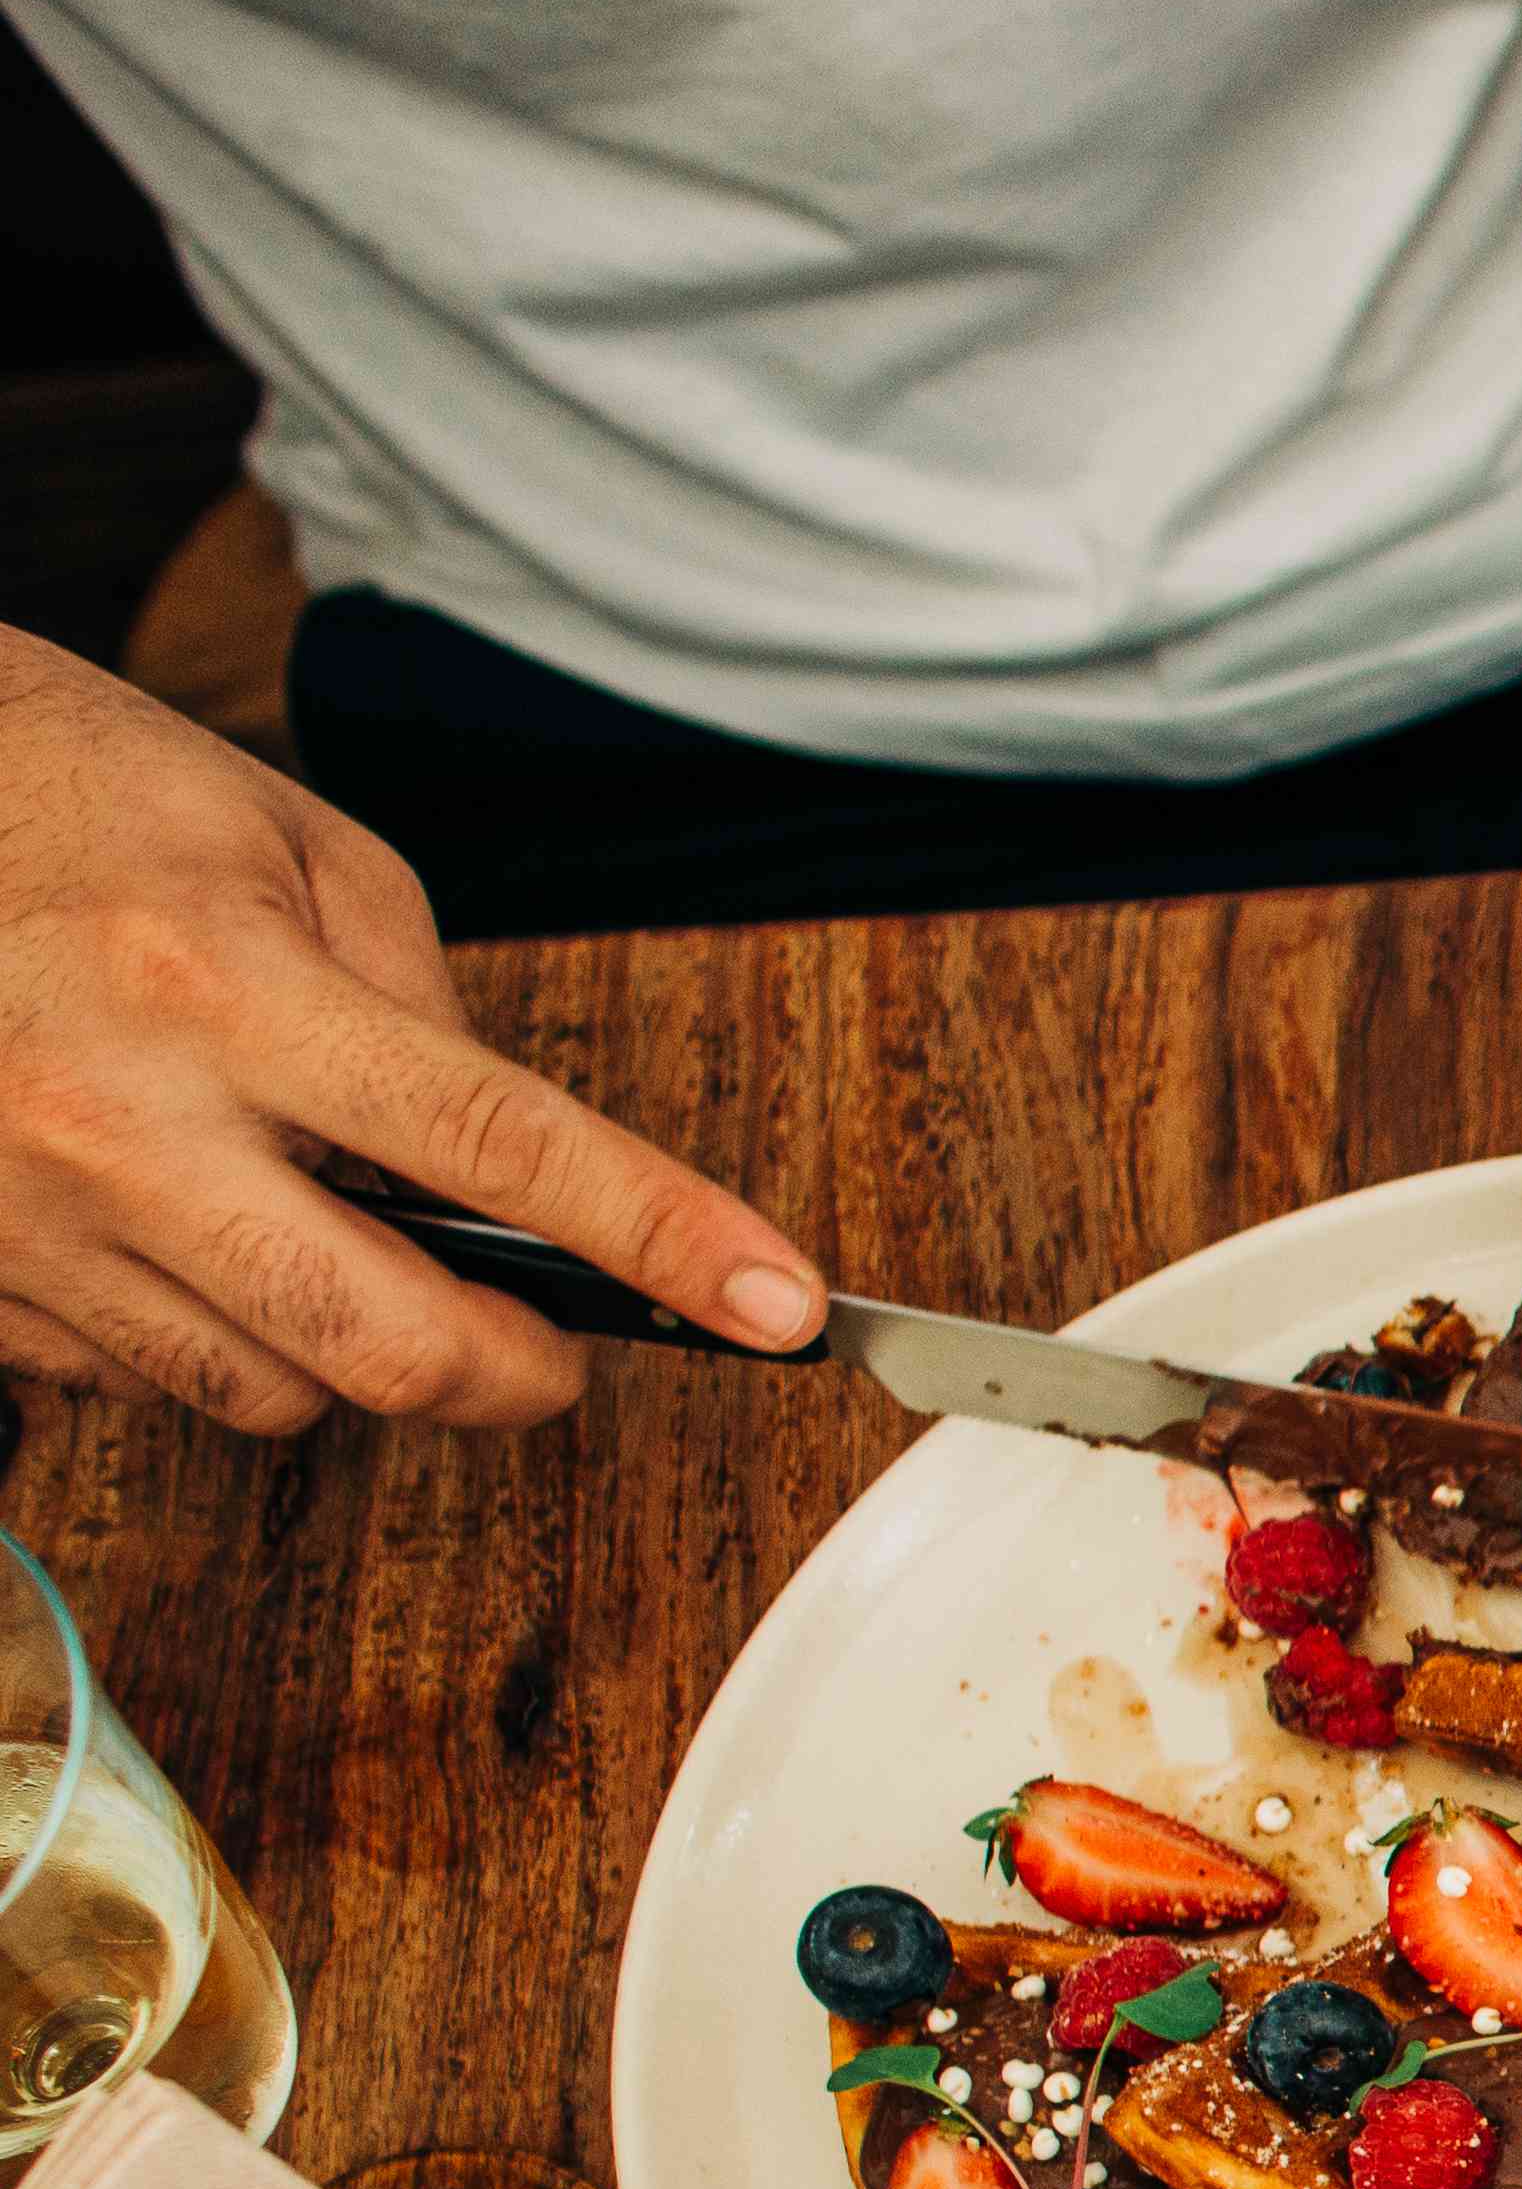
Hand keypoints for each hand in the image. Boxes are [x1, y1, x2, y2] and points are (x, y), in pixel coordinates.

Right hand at [0, 631, 813, 1431]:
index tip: (780, 1307)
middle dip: (517, 1373)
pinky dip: (212, 1332)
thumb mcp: (287, 843)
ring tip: (347, 1245)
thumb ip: (420, 1003)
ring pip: (269, 1391)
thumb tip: (504, 1166)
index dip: (665, 1244)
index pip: (503, 1155)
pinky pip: (142, 1373)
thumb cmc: (70, 797)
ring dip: (356, 1355)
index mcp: (229, 989)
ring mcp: (28, 1216)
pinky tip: (199, 1234)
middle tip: (564, 1341)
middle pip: (390, 1346)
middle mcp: (123, 1121)